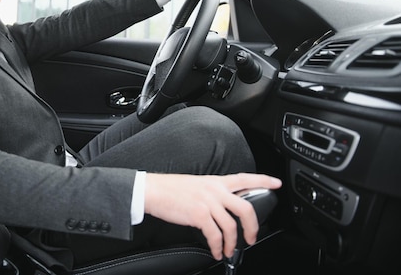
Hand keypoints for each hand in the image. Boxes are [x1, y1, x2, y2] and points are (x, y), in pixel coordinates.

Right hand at [143, 172, 281, 259]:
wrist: (152, 190)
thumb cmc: (170, 189)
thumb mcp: (197, 184)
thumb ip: (213, 192)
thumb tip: (223, 207)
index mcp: (216, 181)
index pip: (245, 178)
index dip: (263, 180)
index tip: (277, 183)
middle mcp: (215, 190)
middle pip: (246, 207)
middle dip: (253, 226)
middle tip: (252, 237)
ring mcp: (208, 202)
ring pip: (231, 226)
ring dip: (233, 243)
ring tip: (229, 250)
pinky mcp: (199, 215)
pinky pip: (215, 235)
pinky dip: (218, 247)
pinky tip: (217, 251)